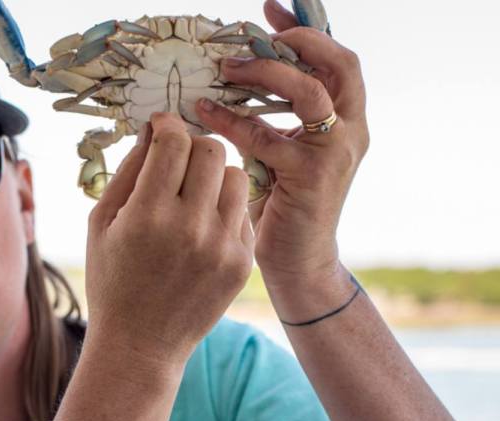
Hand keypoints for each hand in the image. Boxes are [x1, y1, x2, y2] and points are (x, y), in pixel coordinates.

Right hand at [85, 113, 253, 367]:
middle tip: (178, 157)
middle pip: (211, 151)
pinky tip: (204, 221)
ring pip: (236, 175)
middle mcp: (191, 228)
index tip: (162, 126)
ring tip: (194, 190)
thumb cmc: (111, 280)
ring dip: (215, 172)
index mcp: (149, 215)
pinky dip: (225, 205)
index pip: (174, 142)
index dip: (167, 124)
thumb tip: (152, 130)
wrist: (141, 344)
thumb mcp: (101, 224)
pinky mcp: (242, 262)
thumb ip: (126, 171)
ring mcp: (223, 247)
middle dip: (192, 144)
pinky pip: (243, 210)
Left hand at [195, 0, 369, 291]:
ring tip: (225, 69)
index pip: (338, 61)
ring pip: (309, 92)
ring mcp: (336, 153)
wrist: (298, 261)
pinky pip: (266, 136)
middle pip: (340, 64)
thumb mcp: (283, 152)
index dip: (308, 30)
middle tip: (251, 37)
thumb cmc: (284, 206)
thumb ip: (275, 118)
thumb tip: (236, 79)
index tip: (270, 9)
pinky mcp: (311, 177)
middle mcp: (351, 131)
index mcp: (347, 121)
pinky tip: (204, 113)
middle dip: (297, 41)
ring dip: (265, 74)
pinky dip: (232, 120)